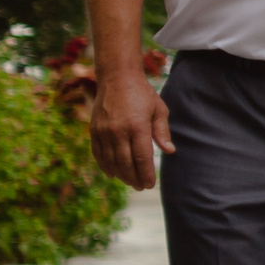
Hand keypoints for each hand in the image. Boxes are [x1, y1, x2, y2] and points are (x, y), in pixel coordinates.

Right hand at [91, 74, 172, 190]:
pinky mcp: (94, 130)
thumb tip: (169, 151)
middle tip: (140, 187)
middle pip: (126, 163)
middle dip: (134, 178)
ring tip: (129, 182)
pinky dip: (105, 165)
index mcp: (138, 126)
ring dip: (120, 174)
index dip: (146, 174)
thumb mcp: (159, 109)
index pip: (142, 158)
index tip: (150, 184)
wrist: (117, 77)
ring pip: (111, 161)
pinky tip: (112, 173)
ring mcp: (104, 131)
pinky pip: (98, 153)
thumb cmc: (142, 93)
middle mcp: (118, 131)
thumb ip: (162, 131)